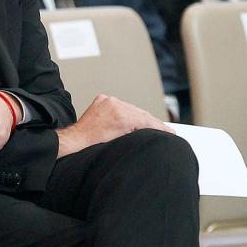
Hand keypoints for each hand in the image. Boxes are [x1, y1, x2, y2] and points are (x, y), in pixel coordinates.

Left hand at [55, 93, 169, 157]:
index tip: (170, 132)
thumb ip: (138, 135)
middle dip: (151, 123)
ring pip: (131, 109)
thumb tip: (152, 133)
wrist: (76, 141)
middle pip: (140, 113)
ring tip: (149, 127)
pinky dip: (126, 112)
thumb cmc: (95, 146)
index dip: (160, 127)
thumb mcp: (122, 143)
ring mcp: (108, 100)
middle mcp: (115, 104)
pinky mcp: (103, 99)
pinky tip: (131, 120)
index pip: (146, 120)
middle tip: (164, 130)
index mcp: (121, 116)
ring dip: (138, 117)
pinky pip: (120, 105)